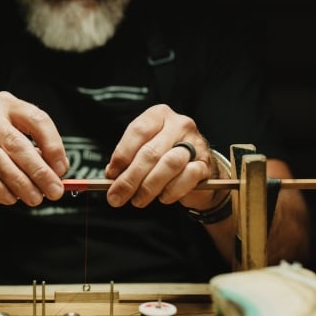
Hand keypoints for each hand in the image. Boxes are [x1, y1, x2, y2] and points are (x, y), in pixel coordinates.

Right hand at [0, 91, 67, 205]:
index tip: (61, 170)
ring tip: (33, 198)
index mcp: (8, 104)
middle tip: (53, 191)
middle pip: (16, 143)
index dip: (53, 146)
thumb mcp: (15, 139)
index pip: (37, 120)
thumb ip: (36, 153)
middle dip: (38, 171)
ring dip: (18, 182)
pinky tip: (9, 198)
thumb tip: (57, 174)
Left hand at [105, 104, 220, 209]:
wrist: (196, 166)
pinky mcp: (205, 164)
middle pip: (151, 152)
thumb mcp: (144, 149)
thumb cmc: (164, 155)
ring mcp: (195, 143)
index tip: (111, 174)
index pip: (138, 131)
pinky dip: (171, 191)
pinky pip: (187, 177)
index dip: (122, 155)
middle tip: (117, 195)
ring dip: (149, 186)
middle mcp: (179, 125)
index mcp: (158, 115)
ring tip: (138, 199)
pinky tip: (162, 197)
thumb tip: (113, 176)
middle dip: (130, 178)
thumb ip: (128, 159)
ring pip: (169, 164)